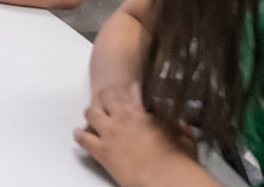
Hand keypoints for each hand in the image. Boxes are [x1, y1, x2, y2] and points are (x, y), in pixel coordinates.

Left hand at [74, 83, 197, 186]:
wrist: (166, 178)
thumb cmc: (178, 161)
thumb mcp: (185, 139)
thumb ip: (182, 128)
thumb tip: (185, 124)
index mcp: (143, 112)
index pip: (134, 91)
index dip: (131, 88)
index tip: (130, 85)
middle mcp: (124, 118)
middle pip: (108, 97)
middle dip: (107, 97)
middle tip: (106, 99)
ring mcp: (110, 132)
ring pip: (91, 113)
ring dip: (91, 113)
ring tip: (90, 113)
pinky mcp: (102, 150)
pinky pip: (84, 138)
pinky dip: (80, 135)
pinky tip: (78, 134)